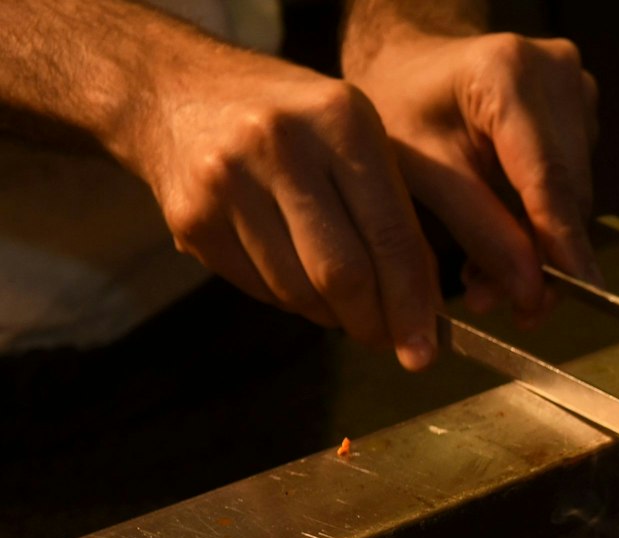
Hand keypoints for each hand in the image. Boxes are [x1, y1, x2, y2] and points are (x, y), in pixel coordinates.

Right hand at [125, 46, 440, 369]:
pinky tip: (300, 285)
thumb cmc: (291, 120)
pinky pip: (258, 288)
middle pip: (342, 273)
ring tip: (346, 310)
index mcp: (340, 120)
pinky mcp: (190, 216)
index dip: (412, 302)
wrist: (173, 89)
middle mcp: (282, 145)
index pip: (390, 235)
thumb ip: (394, 211)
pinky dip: (290, 302)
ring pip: (298, 291)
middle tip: (388, 342)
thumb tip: (425, 304)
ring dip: (331, 316)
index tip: (427, 349)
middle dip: (372, 323)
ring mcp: (228, 180)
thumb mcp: (352, 136)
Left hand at [345, 30, 598, 323]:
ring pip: (575, 196)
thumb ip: (478, 228)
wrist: (410, 65)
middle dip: (539, 257)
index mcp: (508, 73)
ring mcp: (577, 90)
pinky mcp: (582, 110)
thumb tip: (530, 293)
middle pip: (568, 192)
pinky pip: (572, 184)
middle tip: (495, 303)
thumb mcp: (421, 170)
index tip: (564, 299)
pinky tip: (501, 237)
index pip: (547, 177)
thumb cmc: (400, 106)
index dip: (560, 247)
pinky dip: (538, 220)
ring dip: (536, 245)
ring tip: (482, 276)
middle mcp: (557, 73)